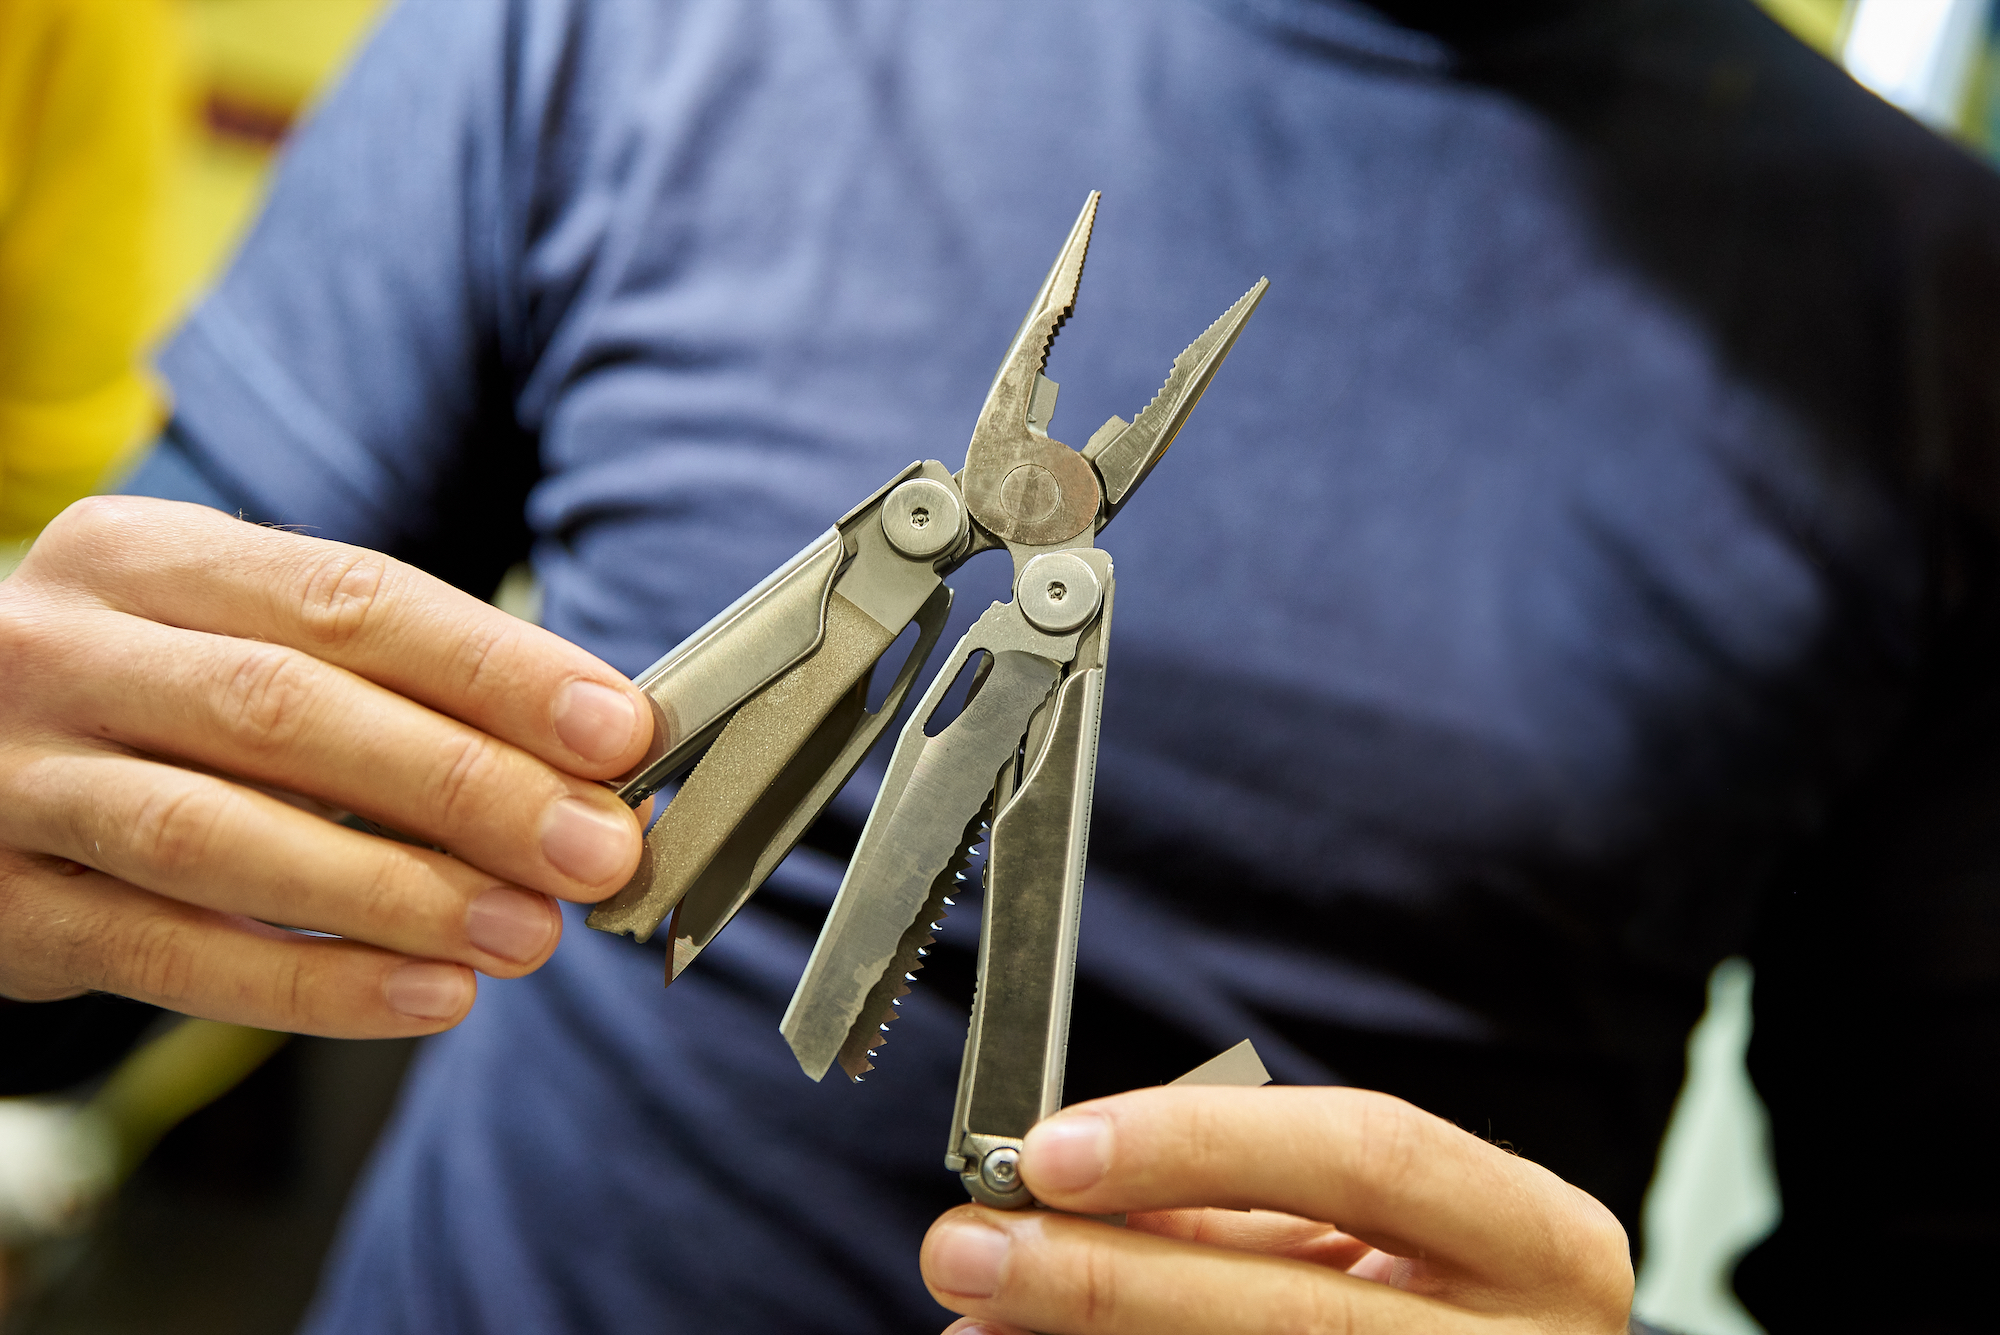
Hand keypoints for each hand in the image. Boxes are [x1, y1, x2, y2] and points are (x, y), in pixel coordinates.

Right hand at [0, 498, 652, 1036]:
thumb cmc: (147, 694)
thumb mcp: (236, 637)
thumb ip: (388, 681)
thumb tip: (586, 759)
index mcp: (146, 556)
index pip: (348, 598)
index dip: (495, 667)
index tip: (617, 730)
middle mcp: (65, 651)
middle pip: (287, 710)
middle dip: (468, 784)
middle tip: (594, 848)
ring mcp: (16, 779)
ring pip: (219, 835)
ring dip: (399, 892)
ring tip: (529, 932)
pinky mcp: (5, 906)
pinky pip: (168, 954)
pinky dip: (311, 982)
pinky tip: (426, 995)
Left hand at [922, 1085, 1632, 1333]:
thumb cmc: (1429, 1303)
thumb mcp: (1366, 1236)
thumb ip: (1233, 1206)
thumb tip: (1053, 1191)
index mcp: (1539, 1241)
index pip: (1368, 1154)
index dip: (1200, 1145)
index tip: (1052, 1149)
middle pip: (1294, 1310)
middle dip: (1108, 1278)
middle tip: (968, 1246)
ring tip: (981, 1317)